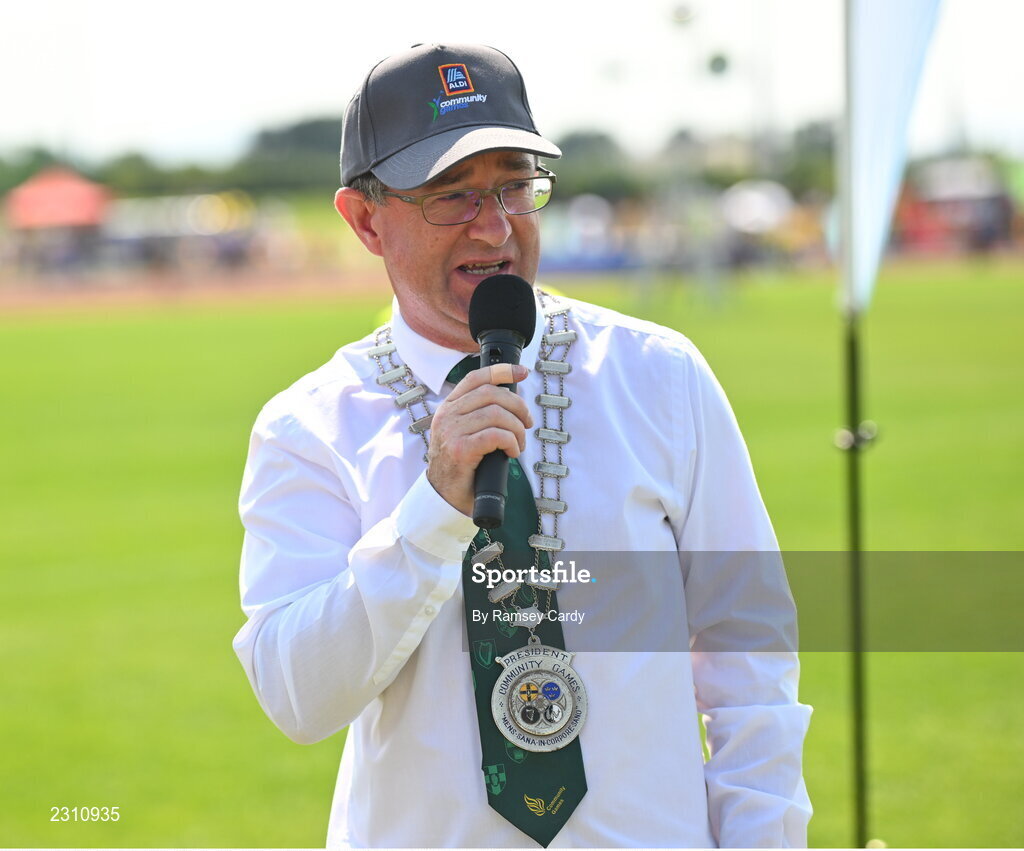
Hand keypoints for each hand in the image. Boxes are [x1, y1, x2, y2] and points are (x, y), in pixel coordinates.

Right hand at [427, 363, 532, 515]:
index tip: (522, 373)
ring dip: (516, 429)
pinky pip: (496, 435)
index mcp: (449, 408)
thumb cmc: (460, 466)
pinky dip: (511, 442)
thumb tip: (513, 401)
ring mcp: (451, 432)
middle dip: (517, 406)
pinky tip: (512, 452)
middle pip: (491, 394)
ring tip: (518, 444)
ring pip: (496, 414)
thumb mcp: (465, 433)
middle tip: (527, 422)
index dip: (501, 371)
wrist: (444, 496)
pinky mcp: (460, 449)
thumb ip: (480, 415)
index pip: (475, 378)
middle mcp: (447, 415)